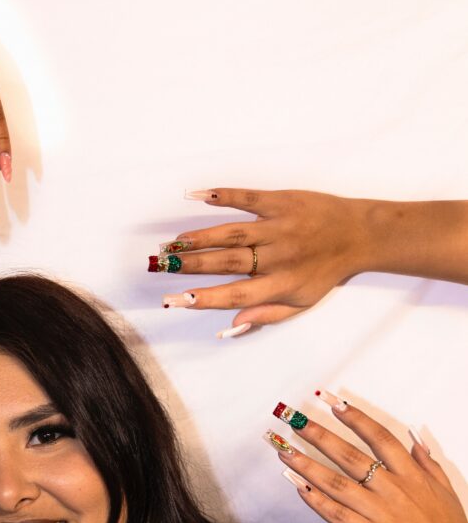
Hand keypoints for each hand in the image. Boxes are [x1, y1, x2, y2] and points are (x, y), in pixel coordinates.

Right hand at [157, 188, 369, 332]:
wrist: (360, 233)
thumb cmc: (325, 272)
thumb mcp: (301, 303)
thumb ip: (266, 315)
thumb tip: (230, 327)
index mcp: (281, 284)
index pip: (236, 295)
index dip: (205, 299)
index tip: (177, 300)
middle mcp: (277, 256)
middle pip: (227, 262)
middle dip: (191, 265)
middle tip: (161, 267)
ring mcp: (278, 226)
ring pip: (232, 233)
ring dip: (199, 237)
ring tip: (172, 244)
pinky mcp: (281, 201)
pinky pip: (248, 198)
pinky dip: (222, 195)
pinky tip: (196, 196)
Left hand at [266, 396, 467, 522]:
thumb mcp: (446, 494)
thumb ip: (428, 466)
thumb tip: (416, 441)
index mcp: (412, 476)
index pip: (380, 438)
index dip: (356, 419)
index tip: (335, 403)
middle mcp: (392, 489)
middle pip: (350, 455)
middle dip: (319, 435)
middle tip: (294, 419)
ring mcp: (378, 512)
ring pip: (336, 482)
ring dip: (307, 465)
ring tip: (284, 451)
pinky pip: (336, 514)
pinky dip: (315, 501)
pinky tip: (298, 488)